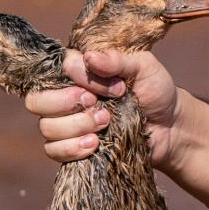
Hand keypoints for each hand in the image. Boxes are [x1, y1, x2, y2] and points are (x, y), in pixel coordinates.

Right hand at [24, 48, 186, 171]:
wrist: (171, 128)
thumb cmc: (157, 92)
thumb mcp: (144, 67)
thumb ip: (117, 60)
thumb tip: (89, 58)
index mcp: (79, 72)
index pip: (55, 70)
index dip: (77, 77)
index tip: (112, 85)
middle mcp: (66, 97)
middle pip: (37, 101)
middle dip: (66, 104)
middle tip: (99, 106)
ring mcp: (67, 125)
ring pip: (46, 127)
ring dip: (76, 127)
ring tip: (106, 124)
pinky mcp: (72, 149)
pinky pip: (52, 151)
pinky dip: (71, 149)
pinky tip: (95, 145)